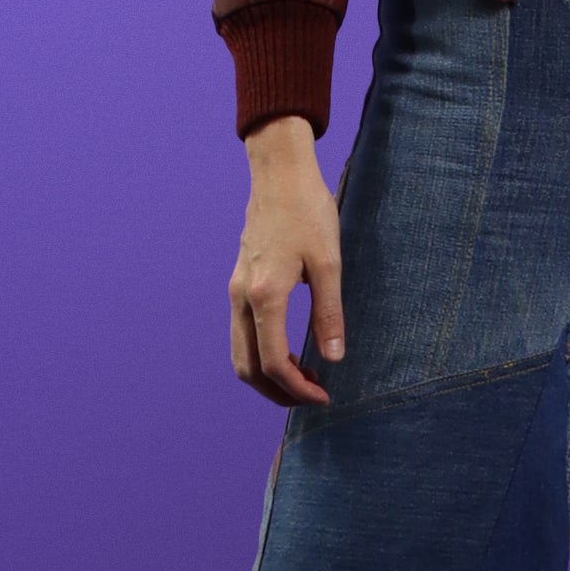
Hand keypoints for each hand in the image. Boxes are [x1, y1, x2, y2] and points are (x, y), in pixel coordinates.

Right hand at [228, 116, 343, 406]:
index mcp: (264, 296)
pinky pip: (241, 335)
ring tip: (304, 378)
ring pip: (239, 354)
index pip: (273, 363)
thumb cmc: (308, 212)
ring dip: (267, 376)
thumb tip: (334, 358)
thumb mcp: (328, 263)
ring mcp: (235, 291)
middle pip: (247, 368)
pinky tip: (290, 351)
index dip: (298, 389)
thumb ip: (329, 314)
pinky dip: (260, 355)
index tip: (325, 396)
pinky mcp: (238, 284)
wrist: (279, 174)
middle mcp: (240, 298)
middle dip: (278, 392)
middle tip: (313, 396)